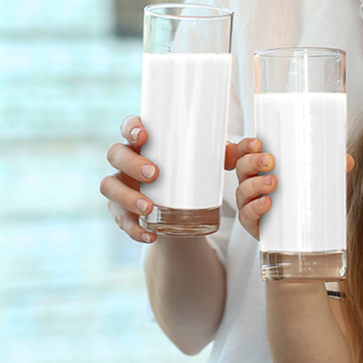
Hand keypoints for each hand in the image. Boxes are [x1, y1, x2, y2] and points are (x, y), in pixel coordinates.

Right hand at [101, 116, 254, 243]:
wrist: (178, 211)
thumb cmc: (189, 175)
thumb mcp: (207, 164)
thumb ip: (227, 155)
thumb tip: (253, 146)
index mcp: (144, 142)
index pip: (129, 126)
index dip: (131, 127)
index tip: (144, 134)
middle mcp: (126, 161)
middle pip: (116, 154)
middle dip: (132, 163)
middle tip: (155, 173)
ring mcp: (120, 186)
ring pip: (109, 187)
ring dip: (127, 196)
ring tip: (149, 206)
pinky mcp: (120, 212)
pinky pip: (119, 220)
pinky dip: (132, 228)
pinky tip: (149, 235)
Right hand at [235, 150, 352, 240]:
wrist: (302, 235)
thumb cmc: (302, 201)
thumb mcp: (316, 182)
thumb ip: (330, 170)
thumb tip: (347, 160)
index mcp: (262, 168)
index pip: (246, 152)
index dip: (247, 145)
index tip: (258, 142)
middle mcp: (252, 183)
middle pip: (243, 167)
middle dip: (253, 161)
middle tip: (270, 161)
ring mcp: (250, 203)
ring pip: (242, 190)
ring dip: (255, 184)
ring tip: (273, 182)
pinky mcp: (253, 223)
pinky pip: (246, 215)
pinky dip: (254, 208)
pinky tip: (266, 203)